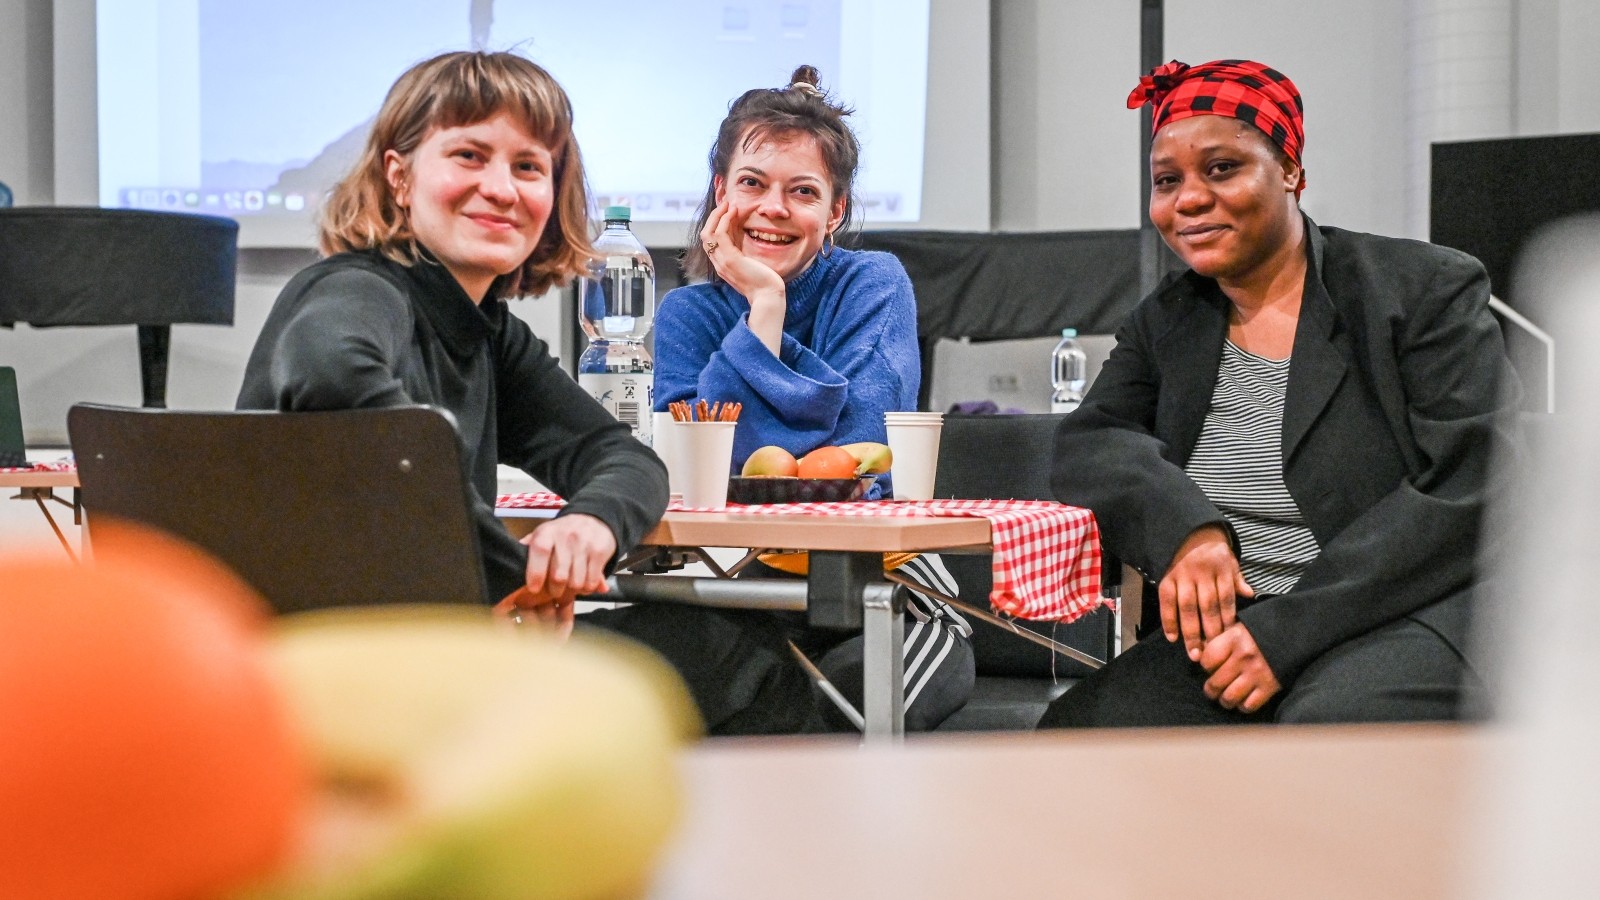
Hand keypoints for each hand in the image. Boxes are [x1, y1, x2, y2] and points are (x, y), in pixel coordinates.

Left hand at [508, 513, 616, 638]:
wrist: (594, 518)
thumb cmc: (563, 532)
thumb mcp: (543, 535)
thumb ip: (527, 550)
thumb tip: (509, 566)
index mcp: (547, 533)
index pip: (540, 551)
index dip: (536, 572)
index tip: (534, 589)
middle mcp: (566, 537)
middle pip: (559, 575)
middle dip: (555, 591)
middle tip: (554, 592)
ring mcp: (584, 544)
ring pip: (576, 582)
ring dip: (572, 591)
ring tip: (570, 586)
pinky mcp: (599, 552)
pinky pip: (591, 581)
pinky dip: (586, 589)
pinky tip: (583, 582)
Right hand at [701, 200, 785, 351]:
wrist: (769, 296)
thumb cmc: (764, 282)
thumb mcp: (751, 263)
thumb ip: (745, 251)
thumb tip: (746, 235)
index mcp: (723, 264)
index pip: (711, 240)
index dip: (716, 223)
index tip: (726, 210)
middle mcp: (719, 263)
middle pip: (706, 234)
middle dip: (714, 216)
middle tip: (726, 202)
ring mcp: (722, 262)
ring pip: (709, 232)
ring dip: (718, 215)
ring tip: (729, 204)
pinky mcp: (730, 260)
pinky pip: (720, 235)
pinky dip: (725, 220)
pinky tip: (734, 212)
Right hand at [1158, 525, 1253, 661]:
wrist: (1188, 531)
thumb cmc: (1213, 552)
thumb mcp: (1229, 561)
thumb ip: (1237, 579)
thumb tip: (1251, 595)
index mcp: (1221, 569)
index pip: (1225, 599)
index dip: (1226, 620)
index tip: (1227, 641)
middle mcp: (1202, 573)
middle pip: (1207, 606)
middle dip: (1209, 632)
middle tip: (1211, 655)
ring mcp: (1183, 576)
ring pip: (1187, 607)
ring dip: (1190, 632)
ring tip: (1193, 653)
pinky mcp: (1166, 578)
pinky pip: (1166, 602)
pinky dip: (1168, 620)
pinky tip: (1172, 637)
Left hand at [1199, 622, 1280, 712]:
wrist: (1297, 632)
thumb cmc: (1262, 630)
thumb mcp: (1239, 627)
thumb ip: (1220, 641)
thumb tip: (1198, 653)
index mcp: (1234, 639)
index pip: (1207, 660)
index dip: (1206, 666)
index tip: (1211, 667)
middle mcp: (1244, 656)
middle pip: (1215, 683)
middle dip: (1210, 689)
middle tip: (1212, 689)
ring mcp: (1257, 673)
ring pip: (1229, 697)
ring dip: (1224, 701)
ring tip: (1225, 698)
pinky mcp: (1270, 687)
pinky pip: (1249, 705)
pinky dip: (1242, 706)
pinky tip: (1243, 700)